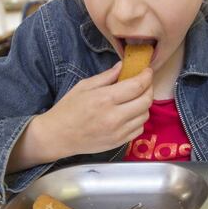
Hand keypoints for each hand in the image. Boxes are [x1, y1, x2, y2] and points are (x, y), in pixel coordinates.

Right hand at [34, 62, 153, 159]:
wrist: (58, 136)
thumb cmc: (68, 109)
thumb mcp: (83, 86)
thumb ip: (106, 76)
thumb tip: (123, 66)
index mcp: (105, 99)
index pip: (137, 86)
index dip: (146, 76)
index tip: (147, 71)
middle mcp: (114, 117)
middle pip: (146, 101)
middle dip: (149, 89)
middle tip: (144, 83)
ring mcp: (118, 132)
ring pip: (145, 115)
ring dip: (144, 105)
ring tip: (136, 99)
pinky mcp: (119, 142)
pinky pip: (139, 129)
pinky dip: (139, 120)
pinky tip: (130, 114)